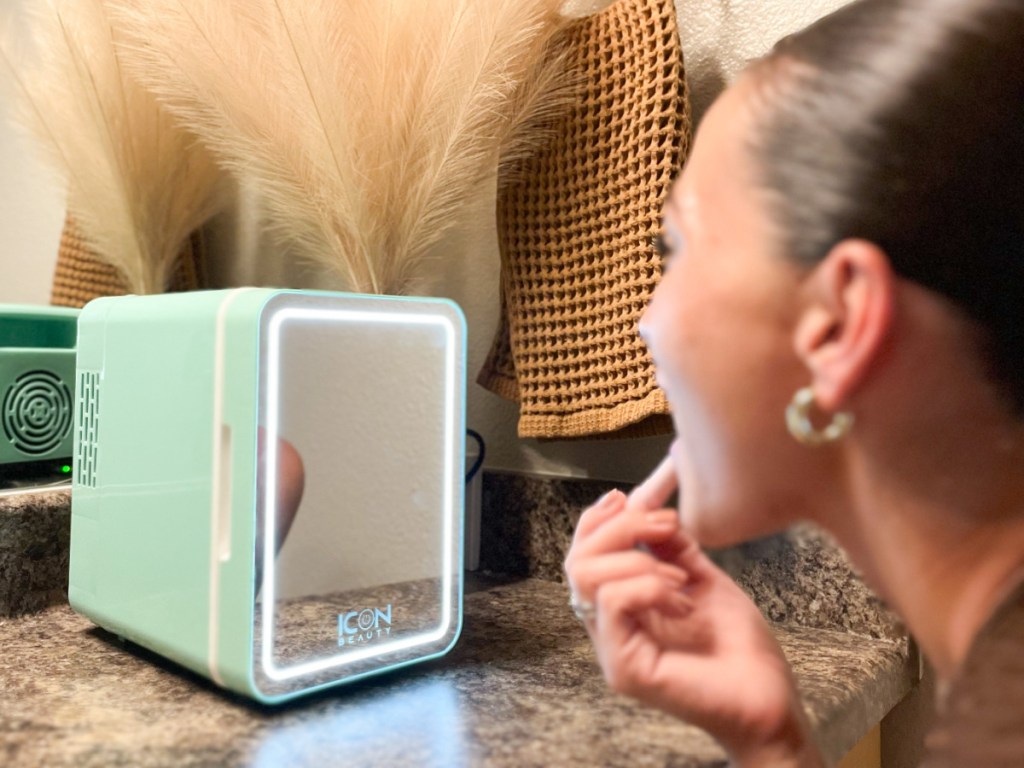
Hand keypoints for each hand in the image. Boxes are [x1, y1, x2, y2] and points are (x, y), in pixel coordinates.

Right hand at [564, 457, 822, 766]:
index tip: (628, 496)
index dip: (600, 519)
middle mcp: (607, 625)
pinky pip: (612, 604)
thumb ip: (671, 546)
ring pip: (586, 577)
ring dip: (637, 559)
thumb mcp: (701, 577)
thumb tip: (649, 502)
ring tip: (681, 576)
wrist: (769, 698)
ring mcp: (611, 648)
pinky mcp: (623, 668)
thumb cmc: (739, 646)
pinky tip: (681, 599)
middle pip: (577, 559)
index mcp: (620, 603)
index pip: (584, 552)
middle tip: (666, 526)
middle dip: (620, 528)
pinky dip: (647, 586)